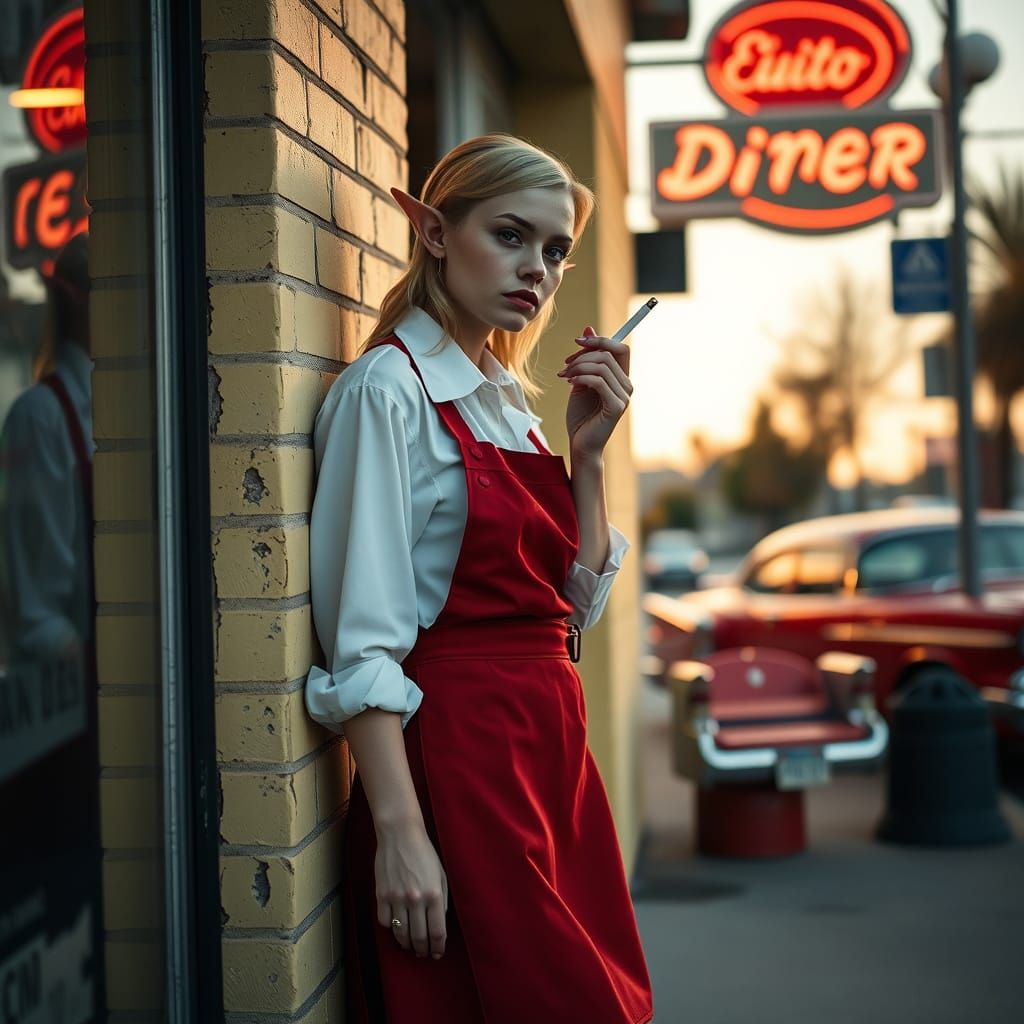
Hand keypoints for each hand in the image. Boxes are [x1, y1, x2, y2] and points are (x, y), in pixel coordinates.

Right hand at [375, 820, 447, 958]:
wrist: (400, 835)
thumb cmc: (424, 853)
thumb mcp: (441, 874)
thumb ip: (442, 899)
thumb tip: (440, 920)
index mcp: (434, 895)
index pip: (437, 932)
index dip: (438, 947)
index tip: (437, 953)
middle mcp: (416, 900)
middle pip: (419, 937)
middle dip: (422, 950)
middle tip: (423, 954)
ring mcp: (396, 898)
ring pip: (401, 933)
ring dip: (406, 945)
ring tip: (410, 947)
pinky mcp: (381, 895)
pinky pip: (385, 921)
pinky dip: (390, 928)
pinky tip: (396, 927)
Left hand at [556, 326, 631, 461]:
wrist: (580, 444)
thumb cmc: (580, 416)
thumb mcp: (580, 380)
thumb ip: (587, 358)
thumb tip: (588, 328)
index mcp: (621, 378)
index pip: (620, 348)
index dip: (600, 339)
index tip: (578, 341)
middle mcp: (626, 386)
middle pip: (609, 354)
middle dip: (583, 355)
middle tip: (565, 367)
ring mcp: (623, 397)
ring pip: (602, 366)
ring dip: (578, 367)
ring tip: (565, 377)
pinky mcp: (616, 407)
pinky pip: (599, 381)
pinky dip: (581, 378)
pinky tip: (570, 384)